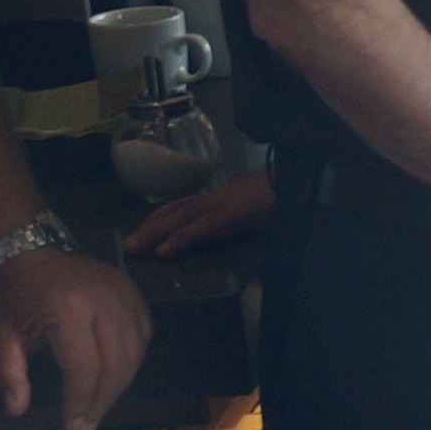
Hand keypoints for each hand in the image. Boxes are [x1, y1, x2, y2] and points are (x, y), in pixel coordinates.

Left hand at [0, 245, 150, 429]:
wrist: (28, 250)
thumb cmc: (13, 295)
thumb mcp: (0, 334)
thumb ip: (8, 373)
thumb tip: (17, 410)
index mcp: (67, 308)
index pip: (85, 367)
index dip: (82, 401)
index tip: (73, 425)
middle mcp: (103, 300)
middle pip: (117, 364)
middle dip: (103, 400)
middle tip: (88, 424)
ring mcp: (124, 293)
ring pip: (136, 353)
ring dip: (119, 386)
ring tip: (99, 406)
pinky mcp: (133, 293)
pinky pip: (143, 336)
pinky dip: (132, 361)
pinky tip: (114, 376)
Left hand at [123, 170, 277, 256]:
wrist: (304, 178)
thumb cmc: (286, 195)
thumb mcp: (260, 210)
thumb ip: (243, 221)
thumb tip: (230, 235)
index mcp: (221, 198)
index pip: (181, 206)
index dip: (158, 219)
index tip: (140, 233)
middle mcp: (216, 199)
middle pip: (174, 212)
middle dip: (148, 229)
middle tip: (126, 247)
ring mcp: (223, 205)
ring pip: (180, 219)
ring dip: (154, 234)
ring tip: (135, 249)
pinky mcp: (234, 215)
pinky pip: (202, 228)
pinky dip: (182, 239)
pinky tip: (165, 251)